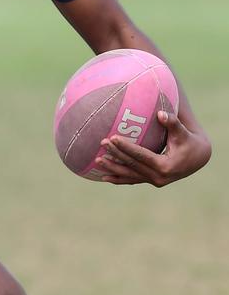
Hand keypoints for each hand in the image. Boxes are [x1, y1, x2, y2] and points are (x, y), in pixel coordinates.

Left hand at [95, 110, 211, 186]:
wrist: (198, 158)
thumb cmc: (189, 140)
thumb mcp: (183, 132)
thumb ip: (172, 122)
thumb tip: (161, 114)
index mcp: (165, 166)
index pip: (141, 156)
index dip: (126, 147)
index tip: (112, 138)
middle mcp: (159, 177)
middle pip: (133, 165)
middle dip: (116, 155)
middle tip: (102, 143)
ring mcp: (155, 181)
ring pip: (130, 175)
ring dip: (113, 169)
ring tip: (97, 161)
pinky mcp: (152, 181)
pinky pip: (133, 180)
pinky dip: (119, 179)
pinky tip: (105, 177)